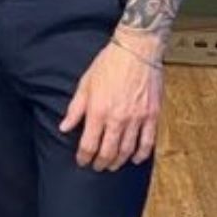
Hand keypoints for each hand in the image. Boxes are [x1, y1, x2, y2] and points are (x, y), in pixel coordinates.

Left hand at [59, 35, 163, 170]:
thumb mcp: (85, 84)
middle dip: (101, 163)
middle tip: (97, 167)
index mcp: (98, 111)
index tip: (82, 161)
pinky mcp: (152, 115)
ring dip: (119, 161)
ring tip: (113, 165)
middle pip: (108, 152)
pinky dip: (141, 154)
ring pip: (127, 150)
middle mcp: (117, 118)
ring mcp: (137, 118)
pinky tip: (135, 158)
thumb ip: (75, 109)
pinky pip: (147, 141)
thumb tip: (64, 127)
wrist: (137, 50)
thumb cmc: (109, 64)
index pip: (89, 145)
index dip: (84, 157)